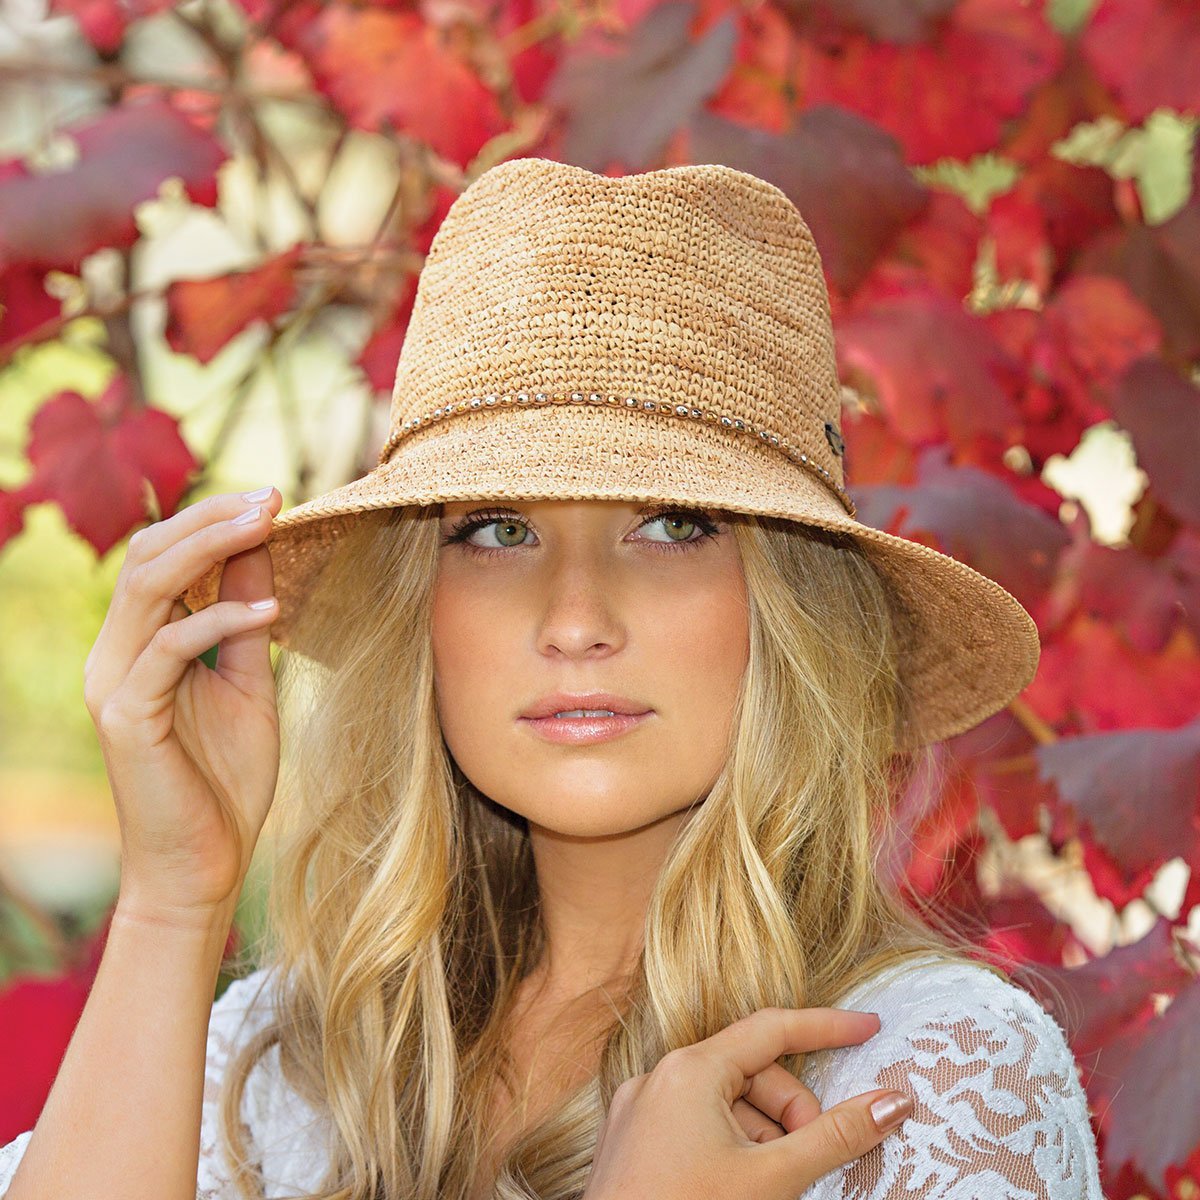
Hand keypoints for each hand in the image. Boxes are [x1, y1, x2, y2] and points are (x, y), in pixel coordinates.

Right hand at [83, 487, 283, 925]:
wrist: (203, 865)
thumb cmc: (225, 778)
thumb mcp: (248, 682)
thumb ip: (246, 620)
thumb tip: (263, 552)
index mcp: (139, 643)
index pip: (161, 556)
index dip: (211, 520)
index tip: (273, 498)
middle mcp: (115, 654)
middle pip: (148, 556)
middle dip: (211, 518)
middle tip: (272, 496)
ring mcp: (114, 683)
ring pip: (147, 587)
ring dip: (209, 548)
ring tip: (268, 524)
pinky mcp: (127, 717)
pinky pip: (168, 649)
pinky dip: (218, 620)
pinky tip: (270, 609)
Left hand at [582, 1006, 910, 1199]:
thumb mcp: (773, 1177)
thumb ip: (835, 1137)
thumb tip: (892, 1103)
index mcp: (690, 1069)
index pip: (773, 1028)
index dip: (827, 1027)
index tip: (870, 1028)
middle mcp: (659, 1077)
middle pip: (751, 1074)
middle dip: (791, 1113)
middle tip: (809, 1162)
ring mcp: (641, 1109)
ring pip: (724, 1104)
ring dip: (762, 1138)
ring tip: (772, 1185)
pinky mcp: (633, 1141)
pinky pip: (695, 1125)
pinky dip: (730, 1148)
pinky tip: (742, 1187)